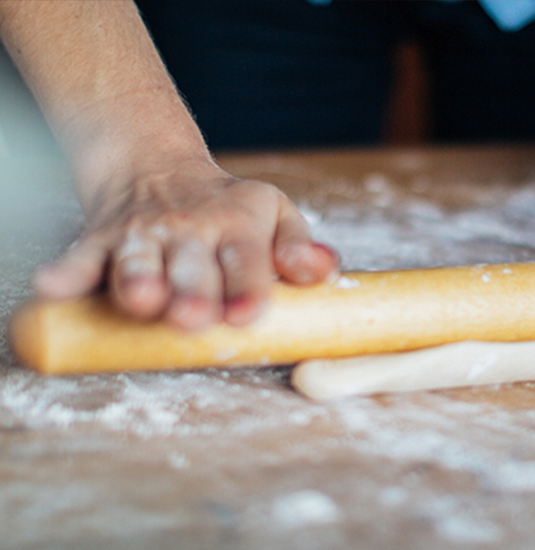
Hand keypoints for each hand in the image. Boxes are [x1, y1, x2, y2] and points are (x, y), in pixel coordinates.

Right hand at [33, 158, 336, 330]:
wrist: (158, 168)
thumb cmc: (229, 207)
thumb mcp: (274, 214)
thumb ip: (298, 247)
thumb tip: (326, 270)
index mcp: (237, 228)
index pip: (247, 260)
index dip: (248, 287)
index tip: (247, 315)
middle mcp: (190, 231)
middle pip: (192, 267)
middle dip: (192, 293)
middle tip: (192, 318)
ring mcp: (143, 235)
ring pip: (137, 261)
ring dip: (138, 282)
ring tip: (139, 302)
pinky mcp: (101, 240)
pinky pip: (81, 257)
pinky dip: (65, 273)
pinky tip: (52, 288)